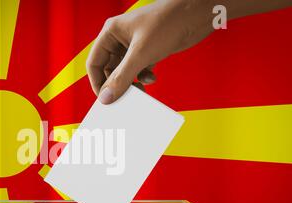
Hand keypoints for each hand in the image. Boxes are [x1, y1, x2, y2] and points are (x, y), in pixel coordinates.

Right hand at [86, 0, 214, 103]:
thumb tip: (106, 98)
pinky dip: (144, 77)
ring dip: (131, 83)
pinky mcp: (149, 51)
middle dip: (117, 85)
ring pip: (124, 72)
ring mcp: (135, 46)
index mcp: (111, 33)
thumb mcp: (141, 54)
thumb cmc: (168, 22)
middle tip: (125, 98)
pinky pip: (139, 70)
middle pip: (109, 70)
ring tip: (141, 90)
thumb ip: (122, 78)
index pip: (94, 63)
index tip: (105, 99)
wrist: (198, 13)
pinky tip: (152, 78)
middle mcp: (120, 39)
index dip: (98, 83)